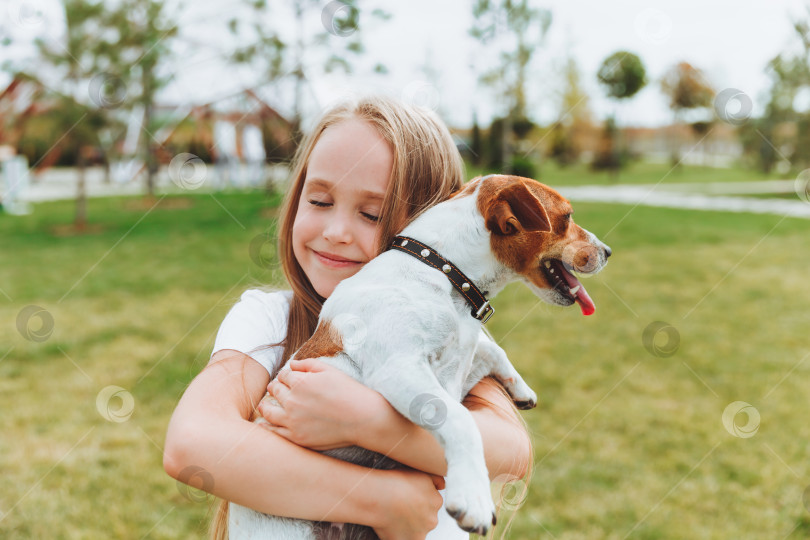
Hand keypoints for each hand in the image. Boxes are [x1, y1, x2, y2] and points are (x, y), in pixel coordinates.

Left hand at [258, 358, 383, 450]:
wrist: (363, 418)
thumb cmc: (349, 391)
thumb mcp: (330, 370)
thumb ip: (308, 365)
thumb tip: (291, 364)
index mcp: (300, 382)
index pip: (283, 375)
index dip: (285, 375)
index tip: (288, 378)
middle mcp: (293, 401)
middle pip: (274, 391)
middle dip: (275, 388)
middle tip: (275, 389)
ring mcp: (293, 421)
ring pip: (268, 411)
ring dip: (265, 406)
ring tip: (265, 406)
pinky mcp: (297, 437)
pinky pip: (274, 432)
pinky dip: (267, 426)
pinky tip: (265, 424)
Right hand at [372, 469, 444, 539]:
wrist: (379, 497)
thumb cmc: (396, 482)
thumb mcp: (421, 473)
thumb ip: (436, 480)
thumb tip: (442, 486)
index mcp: (437, 502)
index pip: (432, 503)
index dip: (419, 499)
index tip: (408, 496)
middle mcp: (433, 519)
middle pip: (426, 517)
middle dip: (417, 513)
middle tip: (401, 505)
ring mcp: (421, 532)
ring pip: (417, 529)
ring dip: (409, 525)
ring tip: (394, 515)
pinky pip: (407, 538)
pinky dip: (401, 535)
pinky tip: (392, 525)